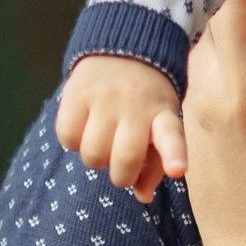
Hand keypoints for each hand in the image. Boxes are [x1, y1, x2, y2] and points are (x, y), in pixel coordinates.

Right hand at [58, 54, 186, 204]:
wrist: (123, 48)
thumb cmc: (146, 101)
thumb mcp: (160, 125)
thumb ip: (156, 164)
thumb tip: (143, 198)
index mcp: (163, 114)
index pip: (171, 135)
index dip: (174, 155)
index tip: (177, 170)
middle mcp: (135, 106)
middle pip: (124, 160)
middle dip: (122, 176)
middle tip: (121, 166)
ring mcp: (104, 98)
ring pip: (92, 155)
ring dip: (96, 158)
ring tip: (102, 142)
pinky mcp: (76, 93)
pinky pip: (67, 137)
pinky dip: (73, 142)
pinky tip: (83, 129)